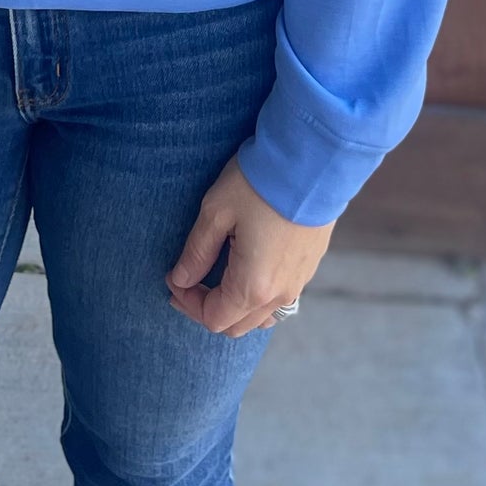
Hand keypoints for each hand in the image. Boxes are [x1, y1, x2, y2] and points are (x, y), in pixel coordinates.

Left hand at [166, 156, 334, 335]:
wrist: (313, 161)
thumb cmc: (259, 183)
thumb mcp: (216, 212)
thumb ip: (197, 252)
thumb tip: (181, 279)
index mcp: (253, 286)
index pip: (214, 317)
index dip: (188, 303)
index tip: (173, 279)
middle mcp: (280, 294)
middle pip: (237, 324)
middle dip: (208, 308)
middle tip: (186, 283)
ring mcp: (299, 282)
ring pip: (262, 316)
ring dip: (235, 306)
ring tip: (216, 279)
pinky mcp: (310, 265)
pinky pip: (281, 298)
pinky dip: (258, 296)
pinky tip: (247, 268)